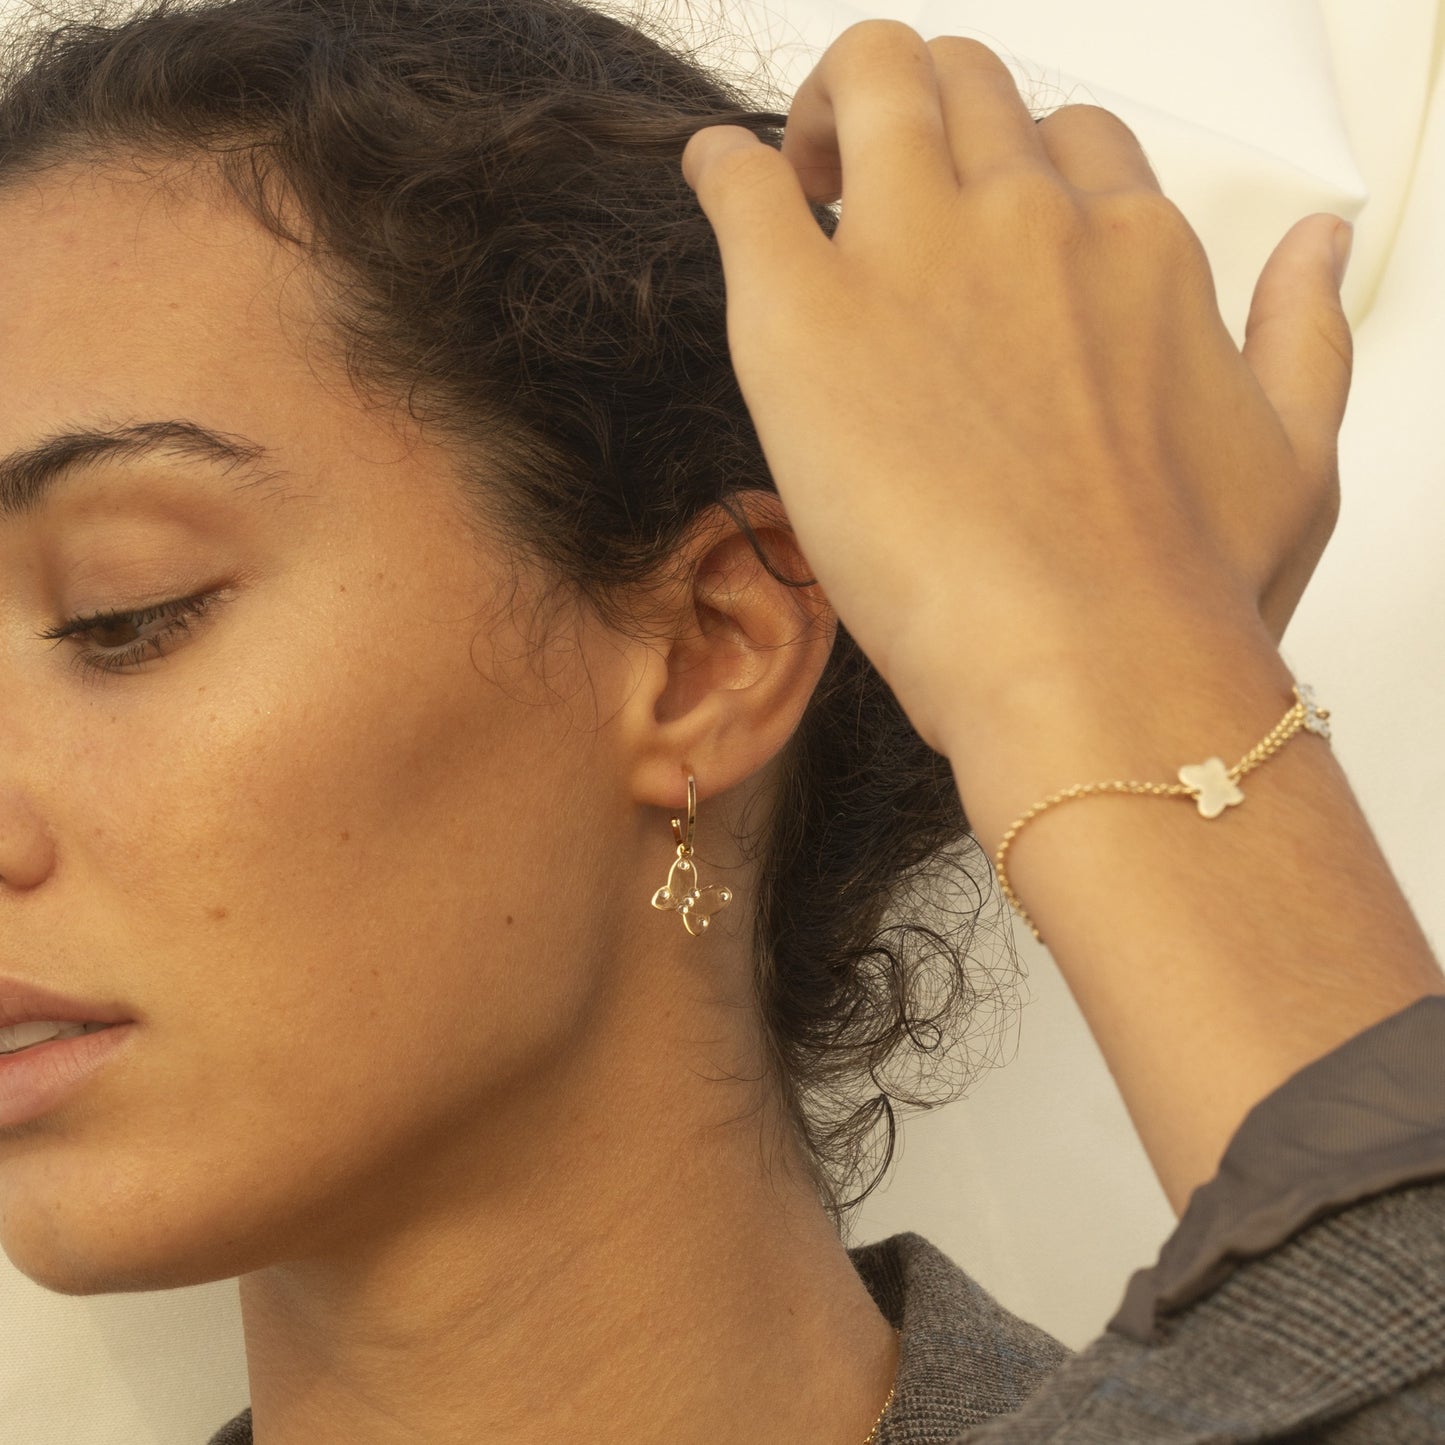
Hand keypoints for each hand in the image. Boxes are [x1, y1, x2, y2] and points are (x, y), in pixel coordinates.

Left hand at [680, 22, 1352, 759]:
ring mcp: (916, 255)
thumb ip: (1306, 334)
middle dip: (919, 109)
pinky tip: (718, 183)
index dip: (1014, 167)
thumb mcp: (1297, 458)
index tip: (979, 220)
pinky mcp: (808, 315)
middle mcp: (1029, 226)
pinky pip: (742, 182)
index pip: (1070, 140)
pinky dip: (722, 168)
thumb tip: (1321, 244)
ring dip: (828, 107)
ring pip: (869, 85)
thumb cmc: (1185, 594)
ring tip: (802, 172)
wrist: (1094, 666)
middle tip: (875, 183)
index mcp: (1133, 251)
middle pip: (966, 86)